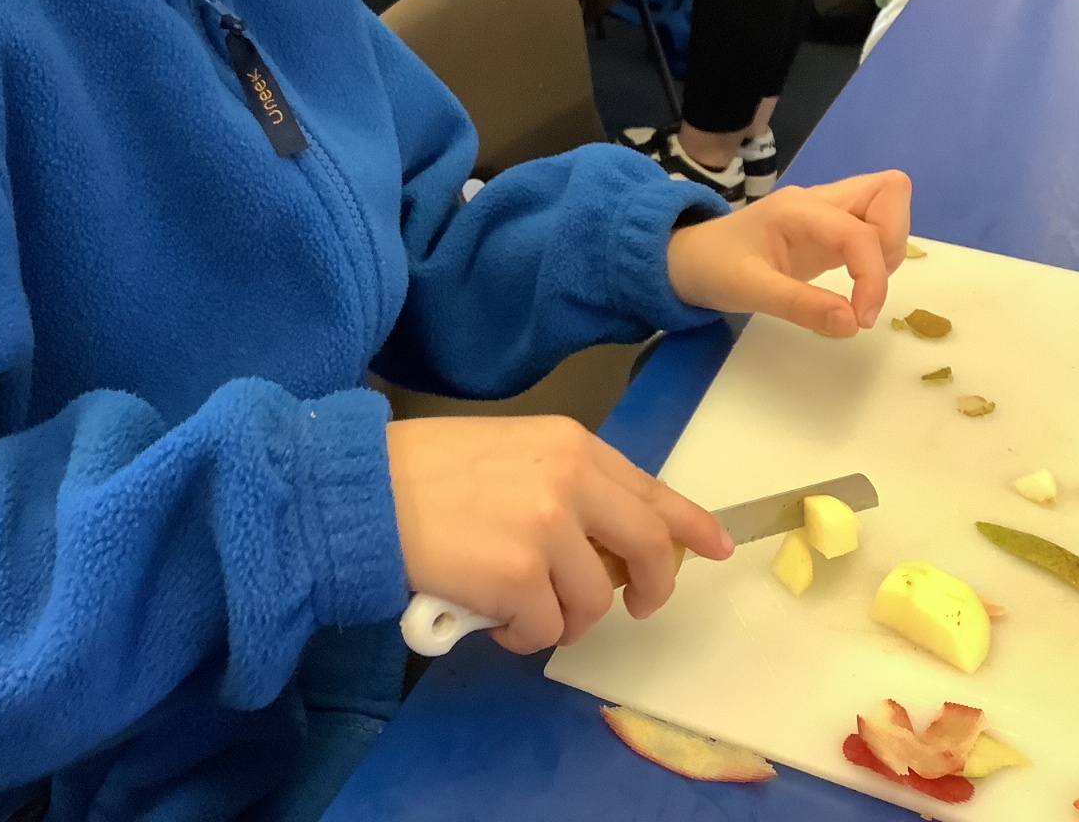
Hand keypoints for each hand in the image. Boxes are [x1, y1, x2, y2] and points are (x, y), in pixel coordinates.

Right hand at [387, 415, 733, 653]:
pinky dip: (524, 634)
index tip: (716, 547)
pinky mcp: (518, 578)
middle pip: (650, 548)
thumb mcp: (512, 452)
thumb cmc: (425, 472)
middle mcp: (570, 480)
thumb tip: (609, 541)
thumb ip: (567, 484)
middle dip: (650, 587)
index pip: (653, 489)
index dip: (691, 525)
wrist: (362, 491)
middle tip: (634, 605)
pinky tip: (494, 617)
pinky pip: (547, 628)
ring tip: (521, 608)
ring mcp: (547, 530)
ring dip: (565, 617)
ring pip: (594, 601)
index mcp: (572, 445)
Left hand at [666, 171, 911, 337]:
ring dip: (888, 248)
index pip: (861, 232)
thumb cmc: (713, 269)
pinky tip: (854, 284)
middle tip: (869, 287)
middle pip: (888, 191)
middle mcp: (818, 202)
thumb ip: (800, 306)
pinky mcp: (828, 231)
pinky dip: (877, 255)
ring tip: (860, 289)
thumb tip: (852, 323)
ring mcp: (825, 213)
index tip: (861, 319)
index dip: (873, 276)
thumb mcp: (749, 291)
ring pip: (885, 207)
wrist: (688, 261)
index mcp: (798, 209)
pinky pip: (872, 228)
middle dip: (893, 239)